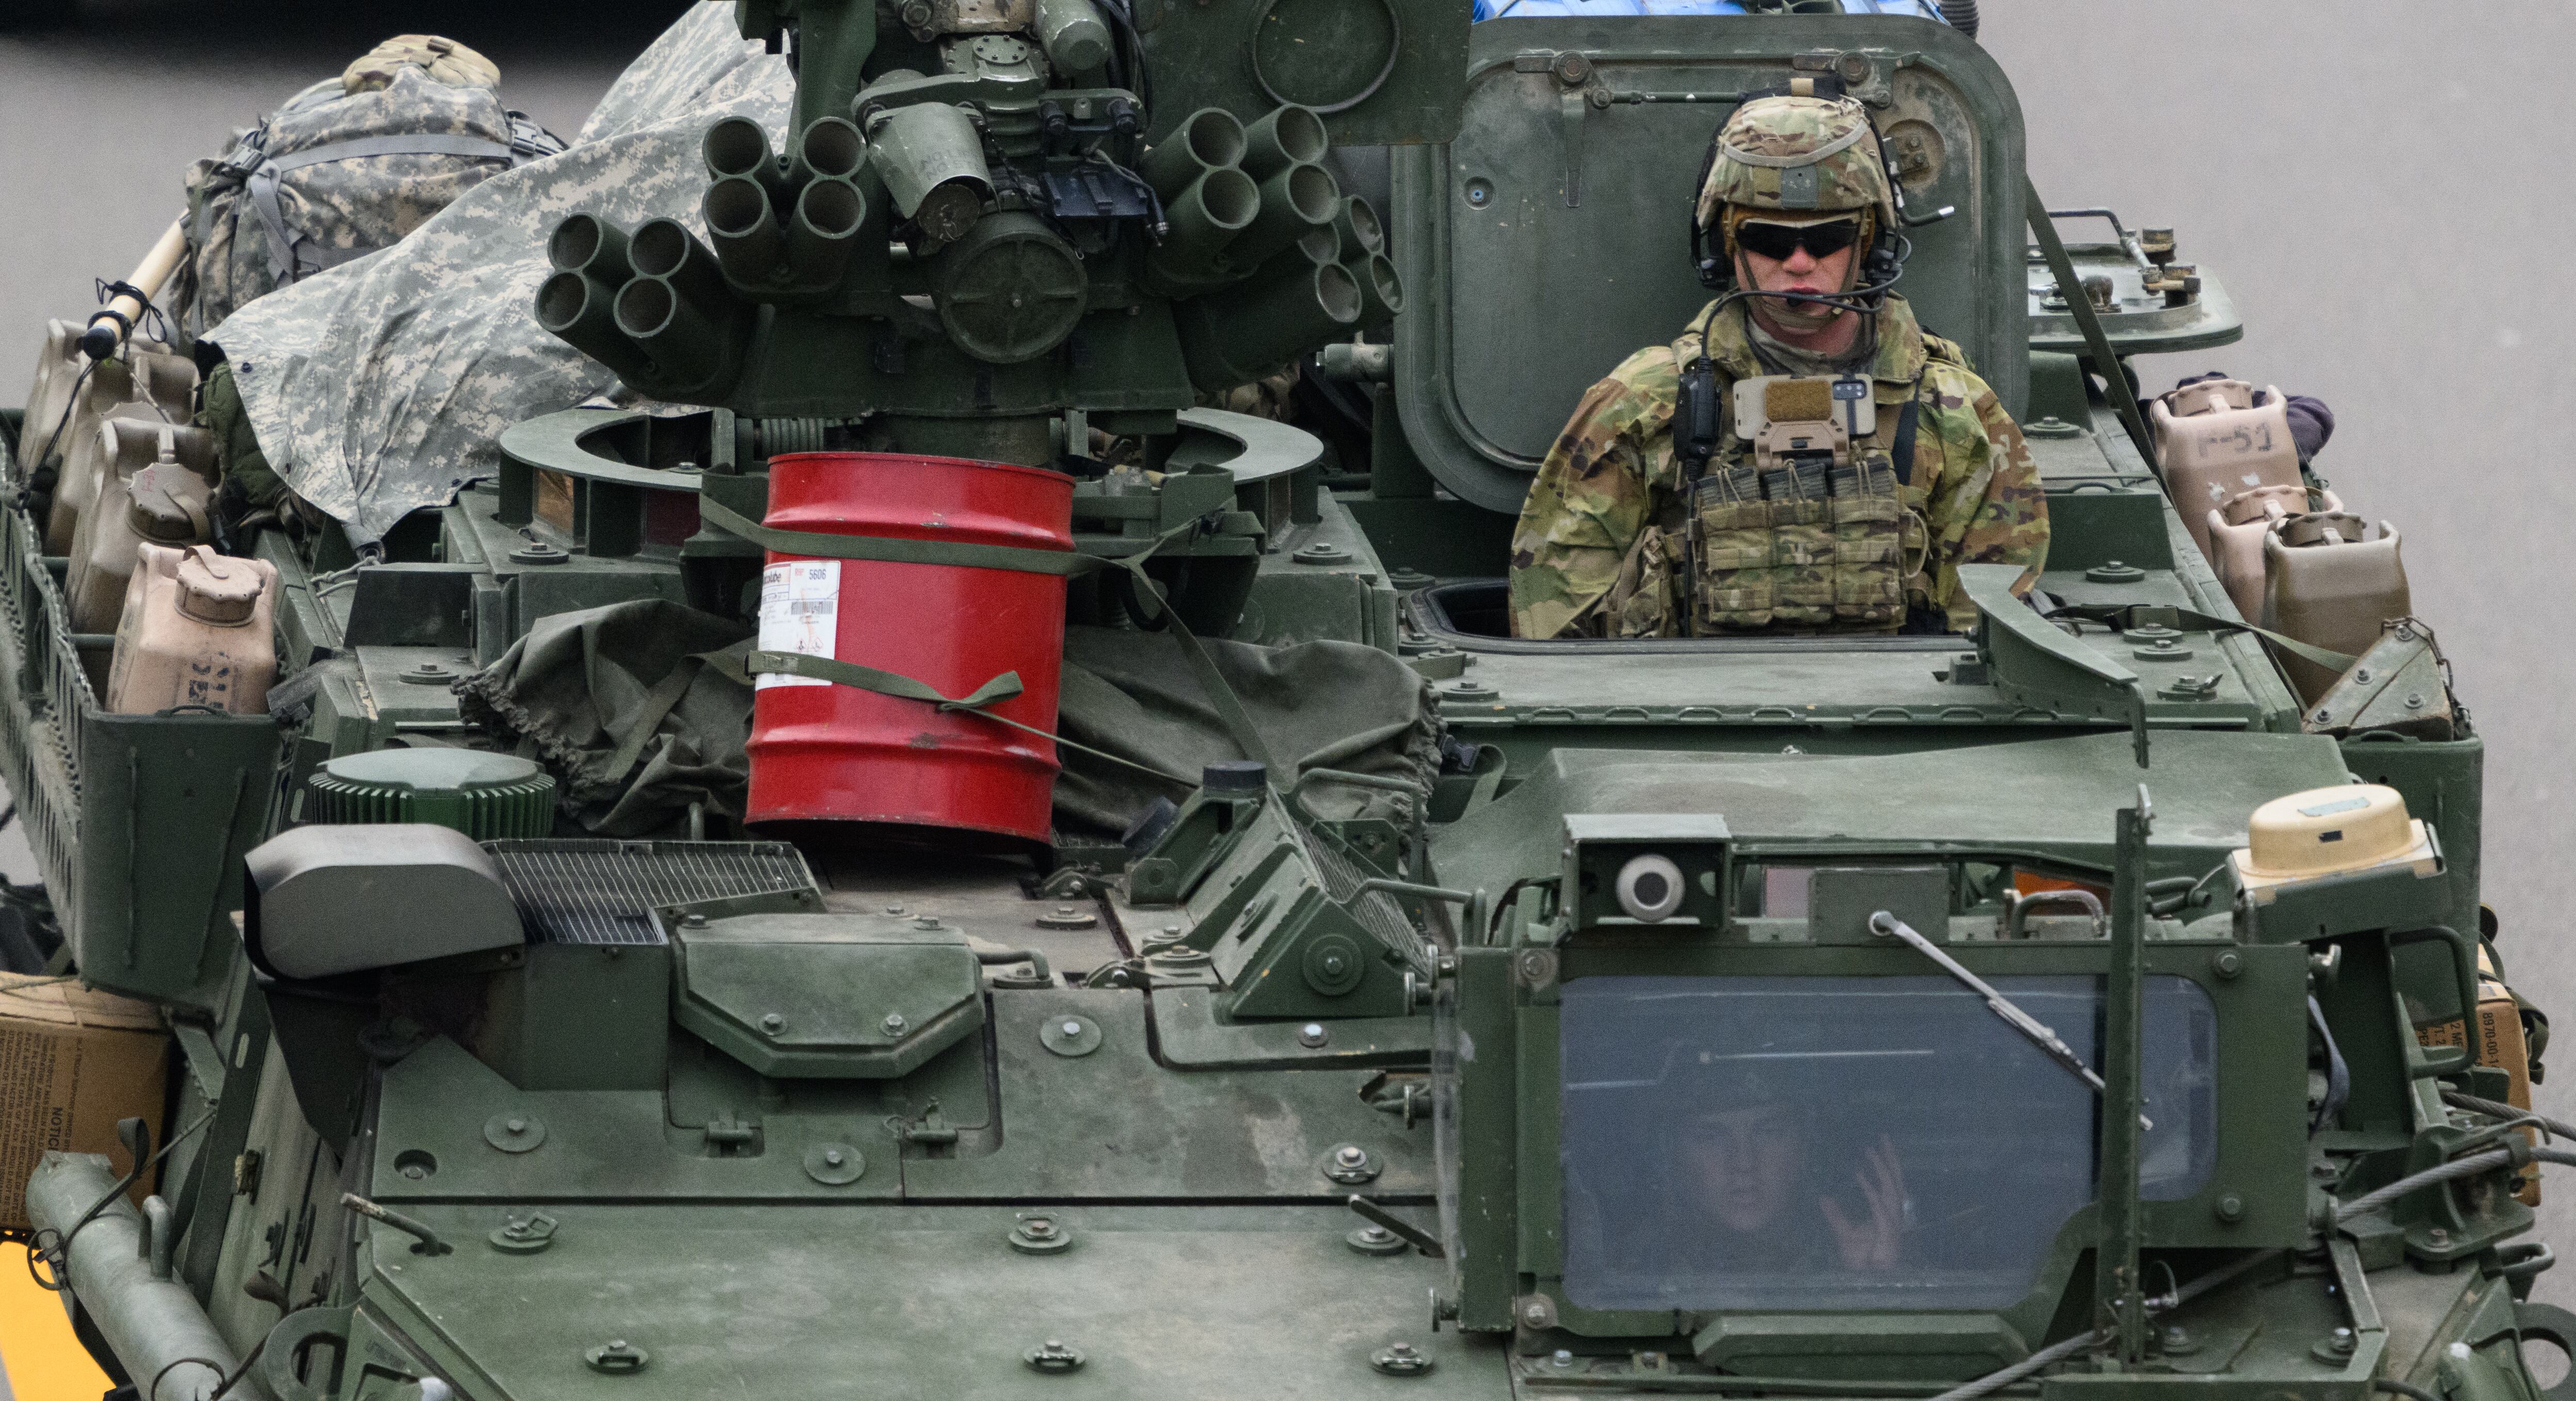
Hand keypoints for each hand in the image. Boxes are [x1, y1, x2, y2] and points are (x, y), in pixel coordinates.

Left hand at [1821, 1135, 1906, 1269]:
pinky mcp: (1889, 1232)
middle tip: (1883, 1136)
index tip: (1878, 1143)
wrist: (1867, 1280)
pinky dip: (1870, 1189)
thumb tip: (1823, 1197)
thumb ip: (1835, 1215)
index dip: (1886, 1162)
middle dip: (1890, 1158)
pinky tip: (1859, 1175)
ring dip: (1880, 1168)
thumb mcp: (1842, 1232)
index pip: (1889, 1182)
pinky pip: (1879, 1206)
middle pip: (1895, 1180)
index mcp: (1886, 1211)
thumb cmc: (1860, 1259)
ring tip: (1869, 1151)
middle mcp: (1893, 1214)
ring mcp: (1893, 1222)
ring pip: (1891, 1189)